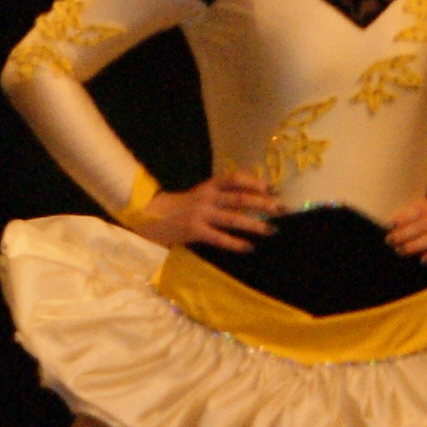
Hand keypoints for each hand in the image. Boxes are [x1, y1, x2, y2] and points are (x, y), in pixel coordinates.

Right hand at [130, 166, 274, 251]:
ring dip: (254, 224)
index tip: (270, 187)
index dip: (254, 181)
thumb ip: (215, 197)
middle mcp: (205, 197)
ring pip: (233, 217)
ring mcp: (200, 214)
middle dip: (263, 203)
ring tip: (271, 229)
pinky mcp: (194, 230)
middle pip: (240, 198)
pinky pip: (220, 237)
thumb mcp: (195, 197)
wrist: (145, 216)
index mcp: (206, 187)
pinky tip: (248, 247)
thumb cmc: (174, 209)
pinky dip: (235, 243)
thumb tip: (245, 202)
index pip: (233, 179)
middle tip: (281, 208)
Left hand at [385, 186, 426, 264]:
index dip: (403, 217)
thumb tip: (399, 220)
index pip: (417, 210)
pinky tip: (424, 260)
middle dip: (403, 234)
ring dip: (414, 246)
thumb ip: (423, 210)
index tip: (389, 224)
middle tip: (390, 240)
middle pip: (420, 226)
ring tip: (401, 250)